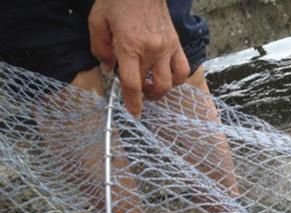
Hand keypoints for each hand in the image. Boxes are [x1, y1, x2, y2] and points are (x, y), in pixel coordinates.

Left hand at [88, 0, 190, 116]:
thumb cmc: (118, 1)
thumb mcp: (97, 21)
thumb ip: (99, 48)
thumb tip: (107, 68)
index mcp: (130, 46)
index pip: (133, 83)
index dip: (133, 102)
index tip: (134, 113)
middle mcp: (152, 50)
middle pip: (152, 85)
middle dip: (145, 95)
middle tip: (138, 93)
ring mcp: (167, 48)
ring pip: (171, 82)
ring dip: (161, 90)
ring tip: (153, 87)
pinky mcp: (176, 44)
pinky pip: (183, 69)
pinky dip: (177, 79)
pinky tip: (167, 76)